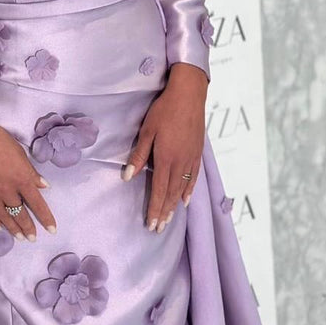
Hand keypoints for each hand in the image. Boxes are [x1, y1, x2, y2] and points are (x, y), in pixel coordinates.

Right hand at [0, 118, 56, 241]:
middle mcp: (8, 191)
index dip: (46, 218)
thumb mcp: (19, 152)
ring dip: (14, 229)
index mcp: (22, 179)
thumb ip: (31, 172)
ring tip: (20, 238)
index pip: (38, 203)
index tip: (52, 229)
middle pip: (20, 214)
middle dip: (28, 228)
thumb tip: (43, 186)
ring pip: (5, 217)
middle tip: (33, 238)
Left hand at [123, 63, 206, 231]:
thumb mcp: (147, 130)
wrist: (189, 96)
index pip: (158, 190)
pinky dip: (189, 191)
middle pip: (171, 194)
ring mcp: (191, 159)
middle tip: (159, 229)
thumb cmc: (164, 110)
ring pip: (182, 188)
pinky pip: (193, 178)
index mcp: (165, 159)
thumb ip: (139, 155)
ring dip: (174, 205)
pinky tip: (185, 200)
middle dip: (164, 212)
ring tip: (169, 219)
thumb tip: (127, 176)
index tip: (151, 225)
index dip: (155, 209)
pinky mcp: (197, 153)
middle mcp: (180, 163)